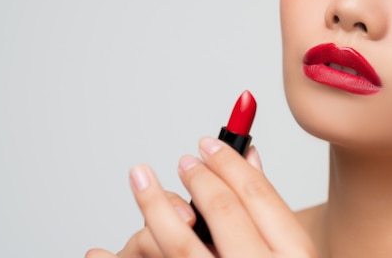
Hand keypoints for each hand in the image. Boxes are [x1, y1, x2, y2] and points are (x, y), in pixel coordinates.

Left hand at [86, 141, 314, 256]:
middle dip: (199, 178)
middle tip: (183, 161)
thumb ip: (268, 211)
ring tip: (139, 177)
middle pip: (222, 211)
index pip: (257, 195)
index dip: (229, 163)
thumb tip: (250, 156)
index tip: (208, 145)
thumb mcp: (289, 255)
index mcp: (295, 256)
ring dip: (154, 206)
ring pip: (179, 245)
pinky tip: (96, 252)